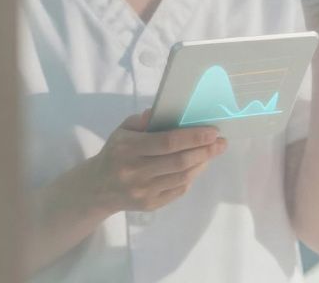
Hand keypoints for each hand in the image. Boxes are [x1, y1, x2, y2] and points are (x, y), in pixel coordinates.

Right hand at [83, 110, 227, 214]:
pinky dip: (192, 176)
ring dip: (202, 163)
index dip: (193, 137)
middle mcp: (135, 172)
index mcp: (128, 149)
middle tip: (221, 142)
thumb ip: (142, 120)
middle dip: (205, 151)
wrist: (97, 189)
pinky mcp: (150, 205)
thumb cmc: (116, 153)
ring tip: (213, 151)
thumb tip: (162, 113)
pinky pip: (178, 190)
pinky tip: (198, 165)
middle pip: (179, 161)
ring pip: (182, 177)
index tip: (213, 131)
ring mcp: (143, 191)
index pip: (167, 142)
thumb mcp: (122, 131)